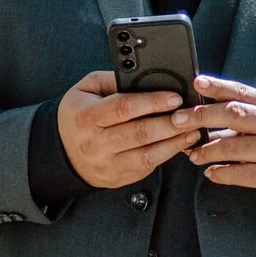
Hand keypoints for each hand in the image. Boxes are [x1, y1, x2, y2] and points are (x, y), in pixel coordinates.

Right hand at [58, 71, 198, 189]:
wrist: (63, 152)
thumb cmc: (79, 115)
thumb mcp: (87, 89)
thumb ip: (113, 80)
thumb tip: (146, 79)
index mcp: (86, 117)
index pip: (123, 108)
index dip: (152, 102)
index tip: (174, 98)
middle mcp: (96, 143)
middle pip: (140, 133)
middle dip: (171, 124)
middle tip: (192, 115)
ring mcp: (107, 164)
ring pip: (148, 154)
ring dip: (175, 142)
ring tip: (193, 131)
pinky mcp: (118, 178)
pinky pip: (147, 167)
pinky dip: (167, 155)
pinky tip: (179, 144)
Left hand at [182, 75, 255, 214]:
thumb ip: (239, 120)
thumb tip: (197, 119)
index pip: (242, 92)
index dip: (218, 86)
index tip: (196, 82)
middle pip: (234, 114)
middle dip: (202, 115)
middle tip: (178, 120)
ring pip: (233, 146)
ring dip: (206, 150)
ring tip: (193, 154)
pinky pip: (240, 173)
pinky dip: (220, 173)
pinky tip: (210, 172)